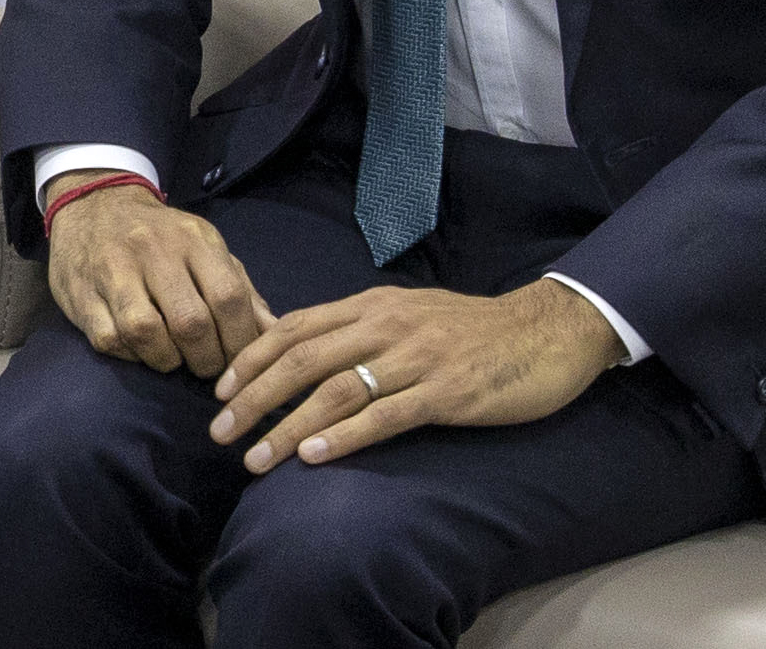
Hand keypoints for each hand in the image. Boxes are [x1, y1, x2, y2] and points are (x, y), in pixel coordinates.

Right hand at [45, 173, 272, 378]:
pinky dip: (132, 355)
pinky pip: (111, 340)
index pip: (228, 297)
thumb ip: (241, 290)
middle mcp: (151, 250)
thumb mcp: (206, 248)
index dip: (240, 340)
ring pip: (146, 333)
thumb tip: (276, 334)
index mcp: (191, 239)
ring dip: (168, 360)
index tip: (241, 361)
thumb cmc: (162, 236)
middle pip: (190, 322)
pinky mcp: (80, 293)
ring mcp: (112, 270)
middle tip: (207, 367)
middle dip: (206, 359)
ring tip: (175, 359)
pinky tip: (141, 350)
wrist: (94, 204)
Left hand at [209, 279, 626, 473]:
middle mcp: (384, 326)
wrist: (546, 330)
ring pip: (334, 391)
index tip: (220, 390)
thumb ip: (359, 327)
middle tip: (219, 431)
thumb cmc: (473, 328)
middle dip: (253, 398)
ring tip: (256, 459)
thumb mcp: (407, 312)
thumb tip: (305, 351)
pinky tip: (314, 457)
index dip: (251, 358)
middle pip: (301, 360)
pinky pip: (384, 416)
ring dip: (288, 427)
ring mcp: (415, 358)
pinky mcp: (446, 393)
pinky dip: (344, 437)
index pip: (293, 327)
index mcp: (370, 305)